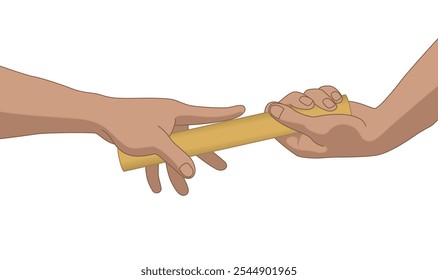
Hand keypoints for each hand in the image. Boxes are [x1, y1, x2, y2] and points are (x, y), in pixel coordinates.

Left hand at [96, 98, 244, 194]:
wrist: (100, 117)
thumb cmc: (127, 123)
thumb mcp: (155, 142)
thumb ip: (176, 157)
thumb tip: (192, 173)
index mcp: (177, 113)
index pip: (208, 115)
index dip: (226, 114)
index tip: (242, 110)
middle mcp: (171, 119)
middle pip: (194, 141)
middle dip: (204, 158)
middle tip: (221, 168)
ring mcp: (159, 128)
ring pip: (174, 153)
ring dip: (176, 173)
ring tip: (182, 193)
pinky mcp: (146, 136)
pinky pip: (157, 155)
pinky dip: (157, 170)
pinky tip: (155, 187)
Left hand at [266, 86, 385, 156]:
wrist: (376, 128)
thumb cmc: (347, 135)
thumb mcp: (317, 127)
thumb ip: (292, 119)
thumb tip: (271, 110)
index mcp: (297, 143)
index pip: (273, 128)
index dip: (273, 114)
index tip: (275, 103)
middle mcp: (303, 131)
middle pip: (286, 107)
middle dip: (299, 101)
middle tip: (309, 104)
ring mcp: (314, 118)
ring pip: (303, 97)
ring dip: (318, 97)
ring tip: (332, 105)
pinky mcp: (324, 108)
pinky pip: (317, 92)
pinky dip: (327, 93)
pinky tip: (338, 100)